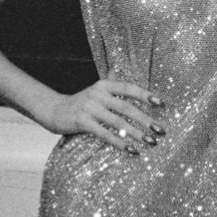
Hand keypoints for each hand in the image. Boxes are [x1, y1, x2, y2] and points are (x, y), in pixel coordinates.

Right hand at [41, 70, 164, 152]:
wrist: (54, 110)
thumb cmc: (81, 102)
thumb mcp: (96, 90)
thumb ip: (110, 82)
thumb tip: (119, 66)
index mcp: (104, 85)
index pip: (129, 88)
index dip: (146, 95)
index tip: (162, 104)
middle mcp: (98, 94)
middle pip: (127, 108)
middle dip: (146, 120)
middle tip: (161, 130)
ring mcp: (89, 108)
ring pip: (118, 123)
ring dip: (137, 134)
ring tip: (151, 142)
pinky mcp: (82, 122)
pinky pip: (105, 134)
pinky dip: (120, 142)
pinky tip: (132, 150)